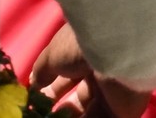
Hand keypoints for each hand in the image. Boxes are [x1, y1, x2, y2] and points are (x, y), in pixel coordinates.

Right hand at [33, 22, 150, 117]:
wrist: (115, 50)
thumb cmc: (80, 45)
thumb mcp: (53, 54)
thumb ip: (43, 70)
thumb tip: (33, 83)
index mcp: (89, 54)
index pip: (70, 76)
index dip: (52, 90)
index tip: (35, 100)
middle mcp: (103, 72)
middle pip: (80, 98)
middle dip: (61, 109)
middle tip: (43, 116)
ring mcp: (114, 92)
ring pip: (89, 112)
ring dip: (71, 117)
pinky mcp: (122, 111)